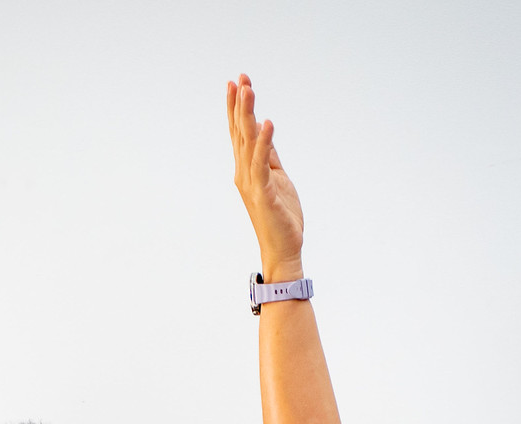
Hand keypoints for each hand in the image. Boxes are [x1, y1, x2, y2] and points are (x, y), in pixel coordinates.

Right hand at [226, 74, 304, 278]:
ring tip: (249, 90)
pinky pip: (263, 163)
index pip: (240, 134)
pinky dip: (265, 143)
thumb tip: (267, 134)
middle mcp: (244, 173)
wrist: (283, 249)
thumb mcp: (277, 179)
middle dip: (239, 105)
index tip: (238, 83)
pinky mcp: (264, 194)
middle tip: (239, 78)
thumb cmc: (280, 216)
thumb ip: (270, 158)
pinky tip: (268, 123)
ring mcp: (252, 183)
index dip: (237, 108)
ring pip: (248, 143)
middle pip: (240, 133)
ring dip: (247, 116)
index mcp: (247, 170)